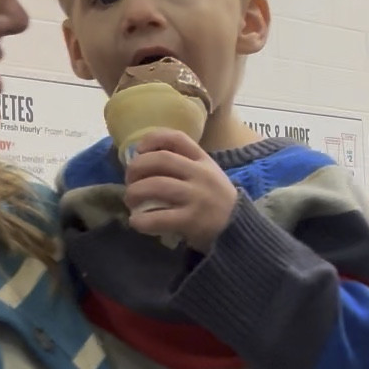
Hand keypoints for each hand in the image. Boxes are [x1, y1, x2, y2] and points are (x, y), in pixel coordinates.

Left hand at [124, 129, 236, 251]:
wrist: (239, 231)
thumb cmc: (216, 201)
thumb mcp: (208, 175)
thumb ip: (184, 166)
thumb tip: (143, 162)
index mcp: (203, 161)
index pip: (177, 138)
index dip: (153, 139)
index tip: (139, 150)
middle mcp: (201, 175)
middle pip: (161, 160)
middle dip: (137, 168)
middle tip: (129, 180)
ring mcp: (197, 197)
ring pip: (157, 186)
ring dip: (135, 192)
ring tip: (130, 200)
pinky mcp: (192, 221)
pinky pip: (160, 218)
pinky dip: (142, 220)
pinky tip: (136, 222)